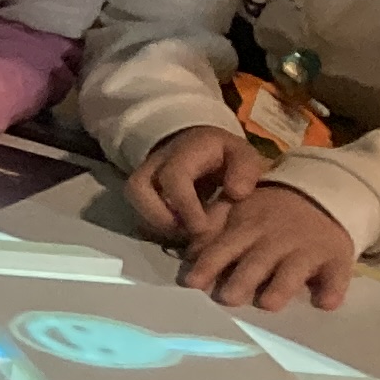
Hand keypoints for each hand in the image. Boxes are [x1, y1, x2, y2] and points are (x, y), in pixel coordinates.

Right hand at [128, 122, 263, 240]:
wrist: (203, 146)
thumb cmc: (225, 155)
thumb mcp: (244, 155)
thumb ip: (246, 171)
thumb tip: (236, 193)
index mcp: (185, 151)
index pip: (173, 177)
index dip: (184, 205)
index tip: (202, 228)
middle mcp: (156, 161)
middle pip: (137, 188)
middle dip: (159, 217)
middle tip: (186, 232)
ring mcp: (144, 174)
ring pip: (133, 201)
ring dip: (154, 222)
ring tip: (181, 233)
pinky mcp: (141, 190)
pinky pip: (137, 210)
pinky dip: (154, 225)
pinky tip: (177, 230)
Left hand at [181, 178, 358, 310]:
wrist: (320, 195)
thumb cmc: (267, 210)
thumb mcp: (235, 207)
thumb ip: (210, 226)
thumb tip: (188, 253)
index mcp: (246, 228)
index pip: (222, 248)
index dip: (207, 265)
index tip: (191, 283)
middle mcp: (275, 241)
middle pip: (256, 262)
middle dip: (241, 280)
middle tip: (227, 299)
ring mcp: (308, 250)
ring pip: (293, 272)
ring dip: (281, 288)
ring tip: (268, 304)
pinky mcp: (337, 260)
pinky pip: (336, 277)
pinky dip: (332, 289)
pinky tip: (325, 303)